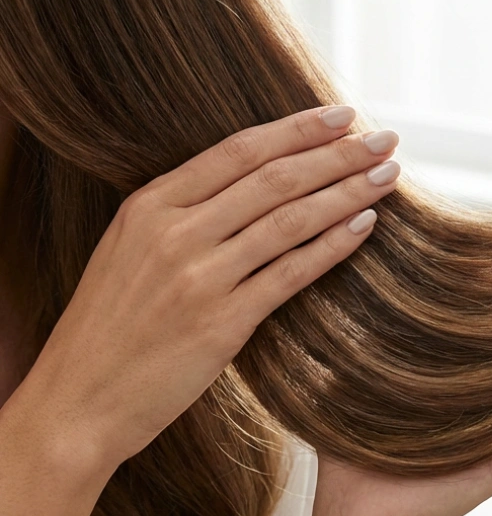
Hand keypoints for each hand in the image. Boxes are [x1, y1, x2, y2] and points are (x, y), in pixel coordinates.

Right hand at [15, 106, 403, 470]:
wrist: (78, 401)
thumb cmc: (112, 327)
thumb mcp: (131, 251)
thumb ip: (183, 215)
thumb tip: (256, 182)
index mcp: (149, 206)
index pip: (239, 149)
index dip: (298, 129)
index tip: (344, 114)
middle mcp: (173, 233)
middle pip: (275, 178)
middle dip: (339, 154)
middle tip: (387, 138)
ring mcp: (198, 278)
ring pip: (291, 219)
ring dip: (348, 192)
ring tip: (389, 175)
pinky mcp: (222, 324)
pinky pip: (292, 272)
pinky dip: (334, 244)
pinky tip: (366, 224)